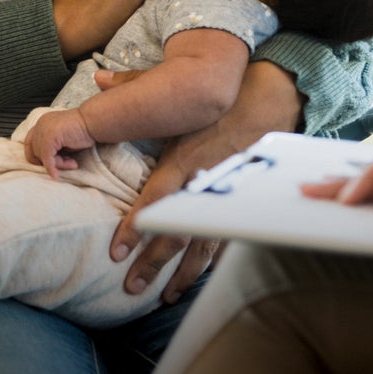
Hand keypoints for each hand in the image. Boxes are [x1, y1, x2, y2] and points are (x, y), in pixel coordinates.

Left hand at [23, 108, 96, 178]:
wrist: (93, 122)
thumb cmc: (82, 131)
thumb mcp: (62, 140)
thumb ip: (51, 147)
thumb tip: (45, 163)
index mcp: (42, 123)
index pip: (29, 143)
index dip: (35, 156)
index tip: (46, 164)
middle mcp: (40, 124)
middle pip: (35, 151)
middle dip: (50, 161)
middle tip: (68, 163)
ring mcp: (44, 130)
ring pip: (43, 156)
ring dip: (57, 164)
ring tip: (72, 163)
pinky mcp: (50, 137)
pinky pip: (48, 158)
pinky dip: (52, 168)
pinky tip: (56, 176)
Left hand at [109, 61, 302, 301]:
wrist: (272, 100)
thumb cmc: (221, 98)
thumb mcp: (178, 92)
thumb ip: (134, 87)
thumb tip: (99, 77)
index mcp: (184, 159)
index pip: (154, 201)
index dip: (134, 229)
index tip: (117, 253)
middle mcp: (203, 185)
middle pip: (176, 233)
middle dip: (153, 263)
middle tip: (131, 286)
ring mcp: (226, 199)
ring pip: (201, 246)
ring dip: (182, 274)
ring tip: (163, 296)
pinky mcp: (243, 205)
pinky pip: (226, 241)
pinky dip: (212, 264)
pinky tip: (200, 280)